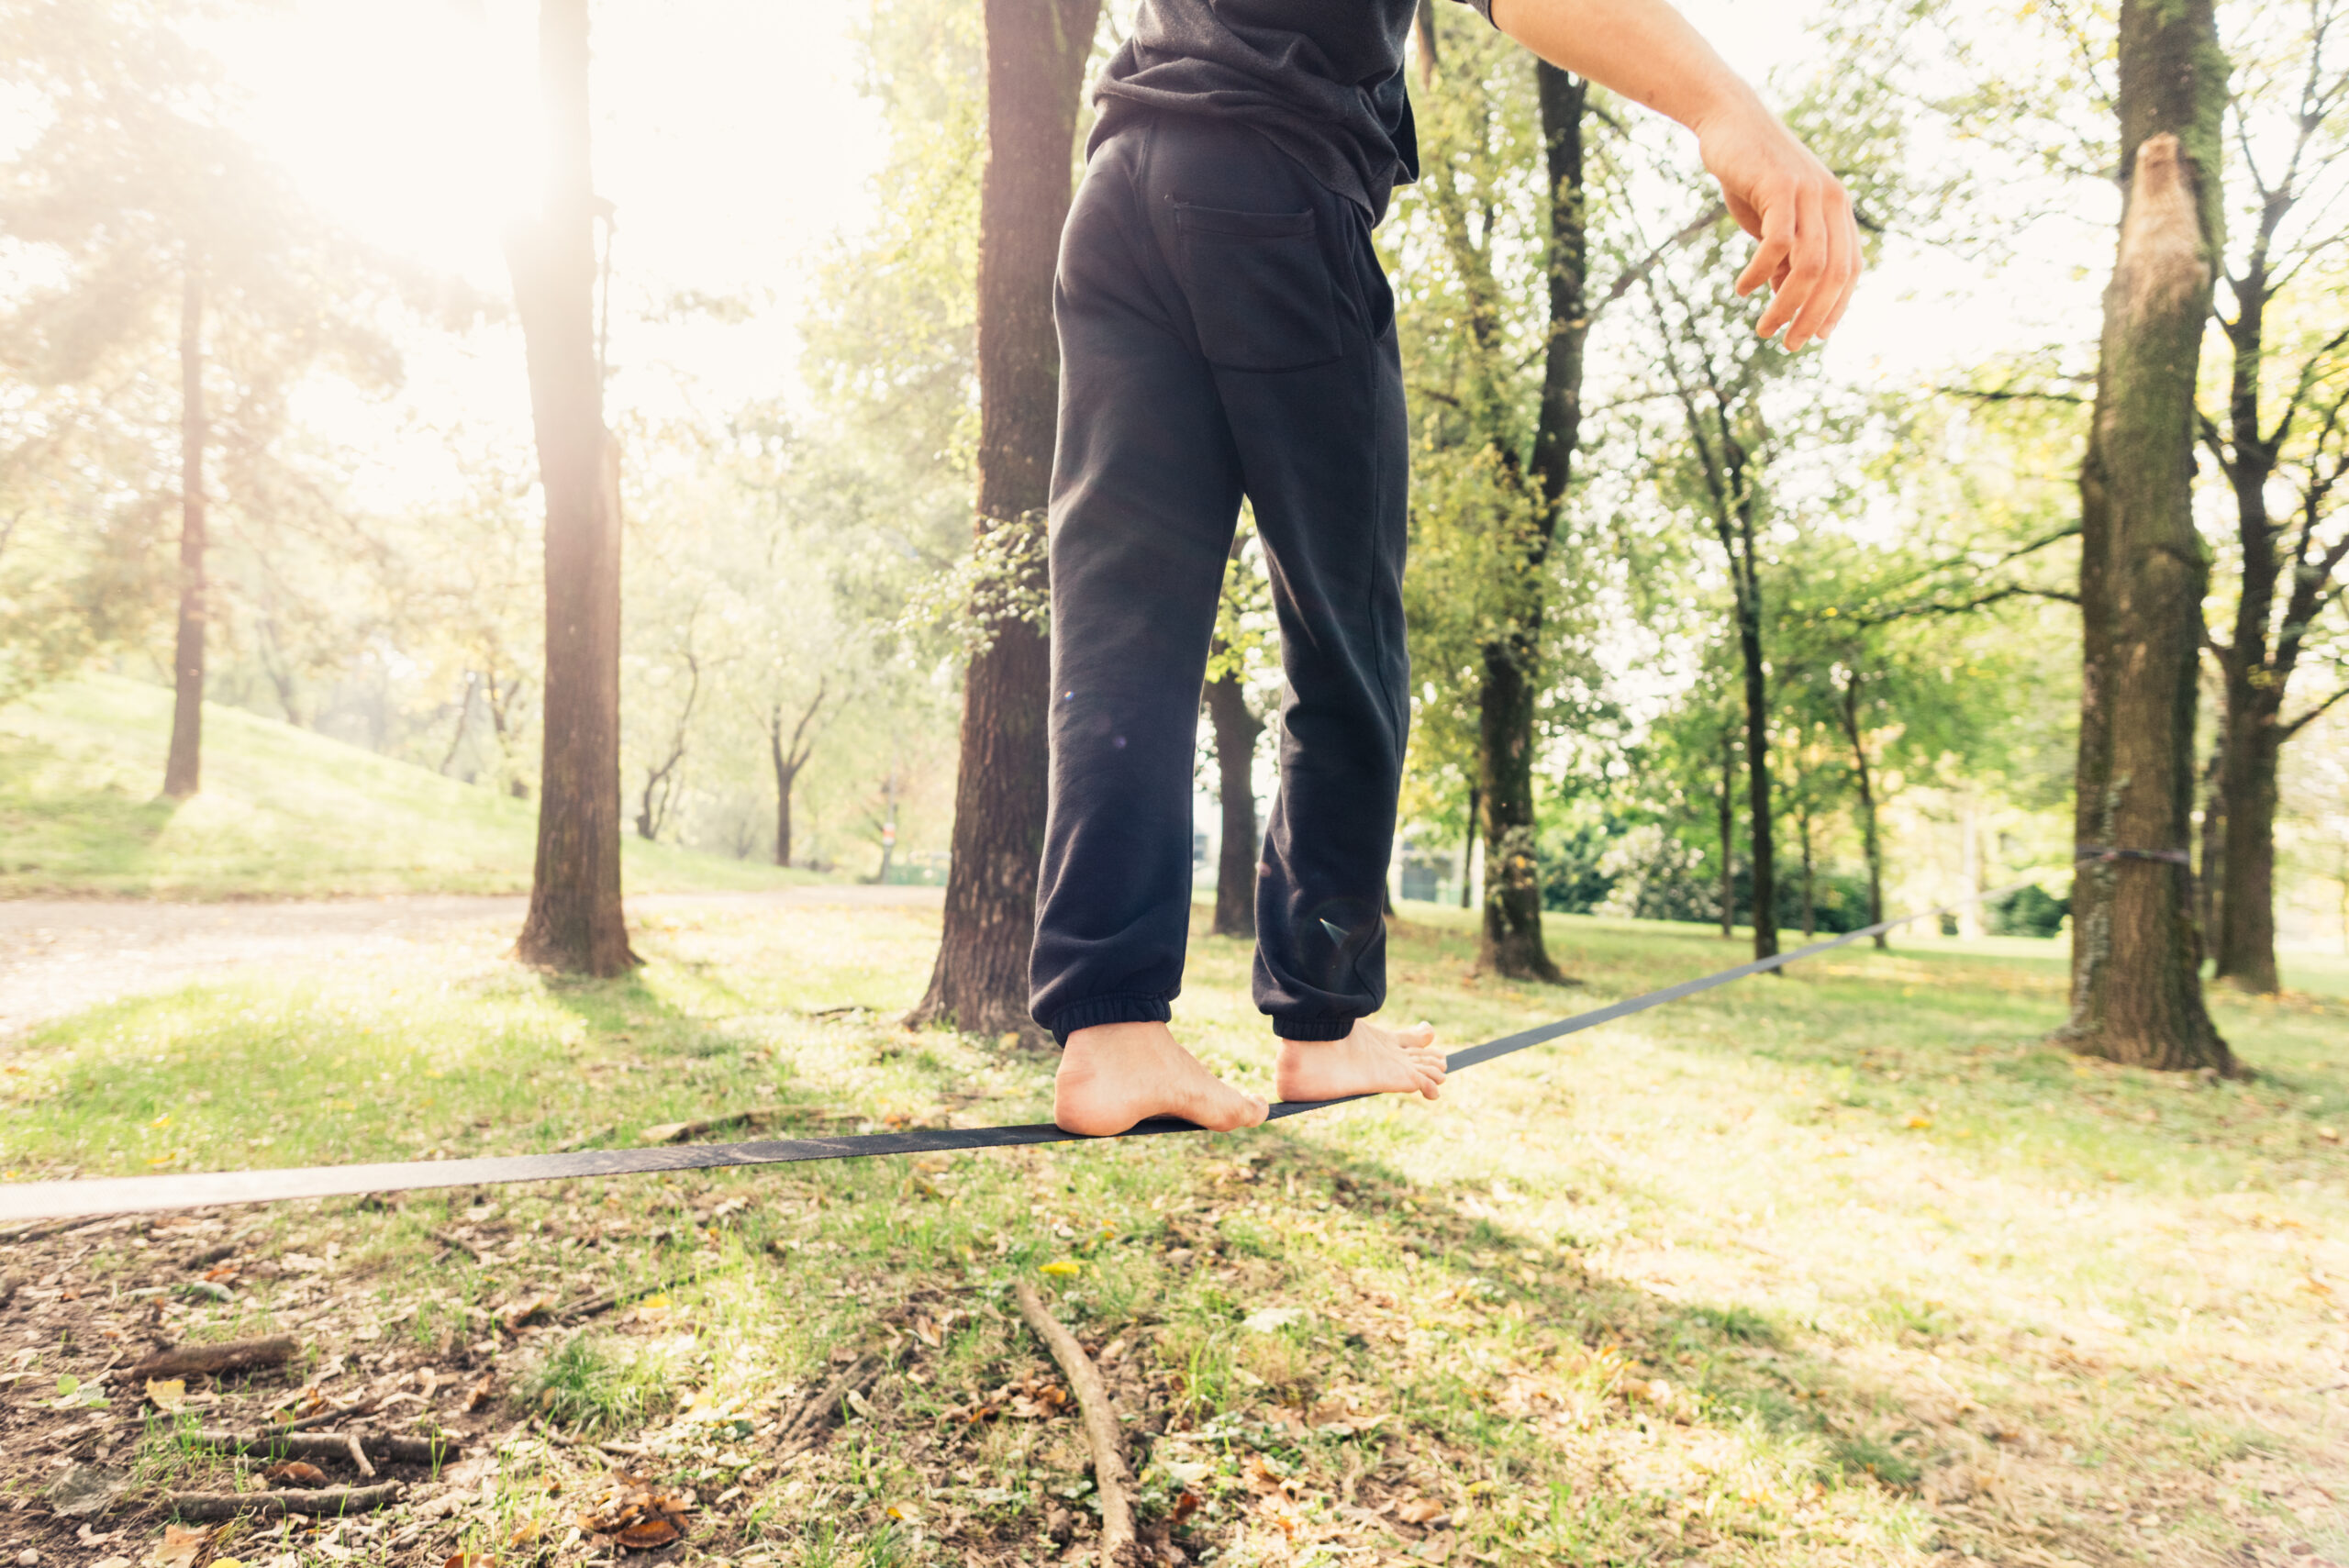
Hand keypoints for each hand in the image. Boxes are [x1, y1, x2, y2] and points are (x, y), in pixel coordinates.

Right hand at [1694, 99, 1859, 349]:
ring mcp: (1809, 192)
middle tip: (1788, 344)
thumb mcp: (1772, 220)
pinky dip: (1761, 273)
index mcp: (1837, 210)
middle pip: (1833, 274)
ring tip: (1764, 328)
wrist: (1729, 121)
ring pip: (1810, 264)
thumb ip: (1786, 255)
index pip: (1849, 269)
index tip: (1814, 336)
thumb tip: (1788, 298)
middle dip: (1812, 316)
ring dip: (1787, 304)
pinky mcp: (1781, 186)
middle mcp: (1832, 201)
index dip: (1836, 307)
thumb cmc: (1750, 173)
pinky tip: (1743, 289)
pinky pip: (1778, 243)